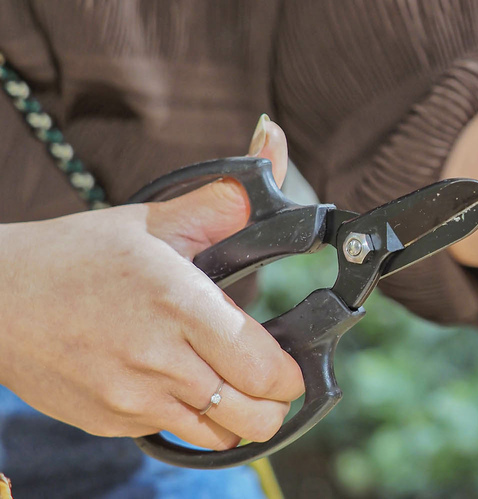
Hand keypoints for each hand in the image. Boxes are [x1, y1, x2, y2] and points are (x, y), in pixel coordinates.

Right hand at [0, 117, 303, 449]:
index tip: (291, 361)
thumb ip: (221, 203)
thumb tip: (272, 150)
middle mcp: (159, 360)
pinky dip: (189, 418)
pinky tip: (177, 383)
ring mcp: (132, 399)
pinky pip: (173, 434)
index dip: (290, 373)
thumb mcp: (153, 222)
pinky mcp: (110, 421)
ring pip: (218, 436)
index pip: (265, 368)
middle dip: (273, 403)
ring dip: (235, 417)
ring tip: (228, 384)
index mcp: (180, 305)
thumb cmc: (77, 255)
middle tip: (268, 380)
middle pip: (253, 415)